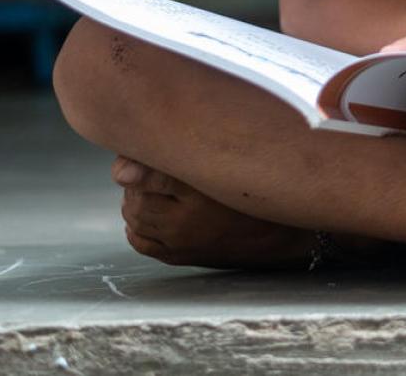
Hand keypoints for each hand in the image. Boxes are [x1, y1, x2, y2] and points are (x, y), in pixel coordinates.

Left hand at [112, 156, 311, 268]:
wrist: (285, 236)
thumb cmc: (259, 192)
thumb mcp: (229, 166)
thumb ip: (182, 156)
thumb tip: (120, 168)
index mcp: (201, 191)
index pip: (147, 172)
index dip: (137, 159)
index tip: (140, 146)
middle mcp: (188, 221)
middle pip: (135, 197)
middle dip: (136, 179)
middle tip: (152, 165)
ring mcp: (182, 242)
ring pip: (134, 218)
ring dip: (134, 200)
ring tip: (153, 187)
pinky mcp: (180, 257)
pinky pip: (140, 242)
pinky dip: (135, 226)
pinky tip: (147, 213)